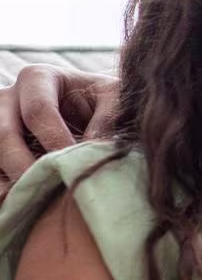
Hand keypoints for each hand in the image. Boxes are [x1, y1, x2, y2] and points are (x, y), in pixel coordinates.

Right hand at [0, 67, 118, 194]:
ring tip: (28, 199)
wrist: (90, 110)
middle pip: (3, 134)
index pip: (38, 111)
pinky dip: (1, 185)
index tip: (74, 164)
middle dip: (23, 165)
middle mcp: (7, 97)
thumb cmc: (103, 100)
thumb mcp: (113, 97)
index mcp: (38, 78)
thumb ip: (109, 117)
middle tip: (45, 189)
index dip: (55, 140)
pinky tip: (15, 201)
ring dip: (8, 178)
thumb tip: (94, 147)